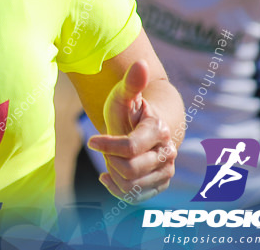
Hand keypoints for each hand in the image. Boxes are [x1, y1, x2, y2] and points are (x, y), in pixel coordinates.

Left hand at [87, 60, 175, 201]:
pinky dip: (118, 190)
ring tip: (110, 159)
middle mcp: (167, 153)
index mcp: (158, 130)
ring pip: (132, 186)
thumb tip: (142, 63)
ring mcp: (165, 171)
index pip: (130, 147)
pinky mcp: (159, 184)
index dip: (107, 146)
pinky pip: (135, 198)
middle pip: (130, 169)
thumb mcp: (124, 95)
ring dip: (114, 174)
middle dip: (111, 160)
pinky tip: (109, 177)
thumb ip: (131, 83)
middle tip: (105, 148)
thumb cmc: (130, 110)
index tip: (92, 141)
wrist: (143, 128)